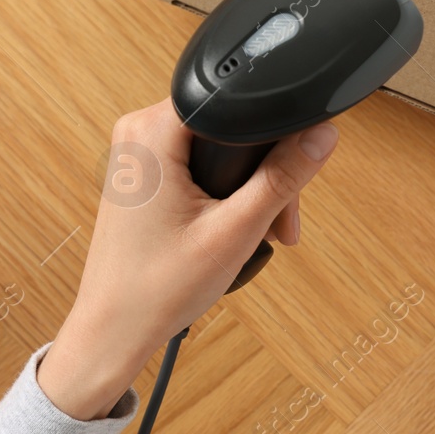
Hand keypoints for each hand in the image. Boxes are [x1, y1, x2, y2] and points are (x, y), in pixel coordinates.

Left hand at [38, 99, 337, 418]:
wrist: (114, 332)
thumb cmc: (155, 290)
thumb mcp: (235, 231)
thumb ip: (283, 178)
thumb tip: (320, 135)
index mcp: (152, 131)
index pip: (233, 101)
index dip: (272, 135)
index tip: (290, 178)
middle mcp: (139, 132)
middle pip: (230, 126)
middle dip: (264, 173)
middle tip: (279, 221)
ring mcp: (138, 153)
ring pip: (218, 148)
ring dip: (248, 188)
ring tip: (260, 232)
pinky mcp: (143, 174)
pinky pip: (197, 164)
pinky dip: (223, 193)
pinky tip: (233, 227)